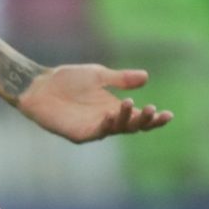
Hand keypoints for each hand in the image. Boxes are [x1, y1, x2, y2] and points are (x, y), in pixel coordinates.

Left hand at [18, 66, 171, 143]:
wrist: (40, 84)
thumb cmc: (67, 79)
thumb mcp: (98, 75)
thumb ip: (121, 79)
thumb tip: (146, 77)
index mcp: (113, 107)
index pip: (138, 116)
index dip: (153, 118)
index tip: (168, 114)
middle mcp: (106, 120)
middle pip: (132, 126)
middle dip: (144, 120)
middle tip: (152, 111)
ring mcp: (93, 128)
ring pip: (117, 129)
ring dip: (126, 119)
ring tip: (132, 105)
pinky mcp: (79, 134)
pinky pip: (97, 132)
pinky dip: (106, 125)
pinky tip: (111, 115)